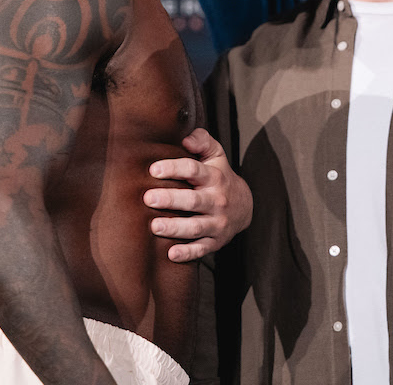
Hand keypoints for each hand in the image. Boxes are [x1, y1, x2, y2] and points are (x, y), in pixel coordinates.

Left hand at [144, 128, 252, 262]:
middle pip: (194, 200)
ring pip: (196, 227)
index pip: (193, 170)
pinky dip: (188, 253)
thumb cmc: (220, 176)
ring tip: (155, 226)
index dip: (174, 168)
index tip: (154, 169)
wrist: (244, 206)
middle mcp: (217, 200)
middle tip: (148, 198)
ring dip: (175, 228)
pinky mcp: (216, 241)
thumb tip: (186, 138)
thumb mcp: (216, 155)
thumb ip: (202, 141)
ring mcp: (217, 222)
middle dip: (171, 199)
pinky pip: (201, 249)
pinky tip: (171, 253)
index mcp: (214, 177)